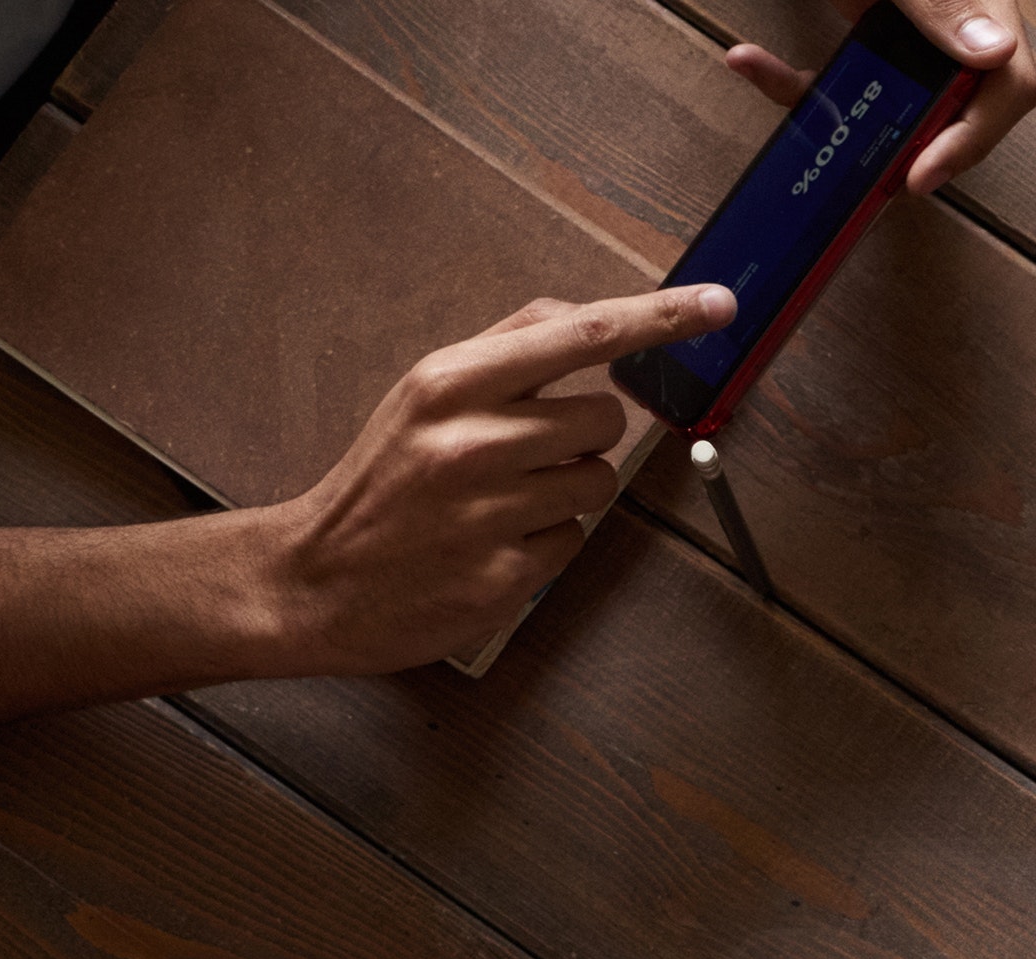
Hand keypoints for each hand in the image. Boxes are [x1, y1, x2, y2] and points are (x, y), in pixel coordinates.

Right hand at [244, 290, 716, 675]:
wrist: (318, 577)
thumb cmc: (384, 481)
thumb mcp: (424, 397)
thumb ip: (505, 353)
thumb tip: (584, 318)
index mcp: (451, 381)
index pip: (579, 335)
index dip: (660, 318)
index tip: (718, 303)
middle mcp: (472, 440)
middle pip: (605, 419)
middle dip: (581, 438)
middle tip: (524, 456)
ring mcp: (491, 511)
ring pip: (598, 483)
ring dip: (566, 493)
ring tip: (501, 502)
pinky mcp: (507, 574)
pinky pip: (575, 541)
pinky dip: (547, 544)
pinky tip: (495, 545)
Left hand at [725, 0, 1035, 194]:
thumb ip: (941, 2)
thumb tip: (991, 50)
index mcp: (981, 7)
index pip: (1008, 85)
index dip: (973, 138)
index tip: (926, 169)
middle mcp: (953, 26)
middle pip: (954, 108)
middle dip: (909, 143)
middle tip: (873, 171)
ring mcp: (910, 32)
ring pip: (894, 102)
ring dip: (840, 115)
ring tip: (800, 114)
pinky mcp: (868, 33)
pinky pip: (844, 76)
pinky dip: (794, 81)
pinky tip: (752, 61)